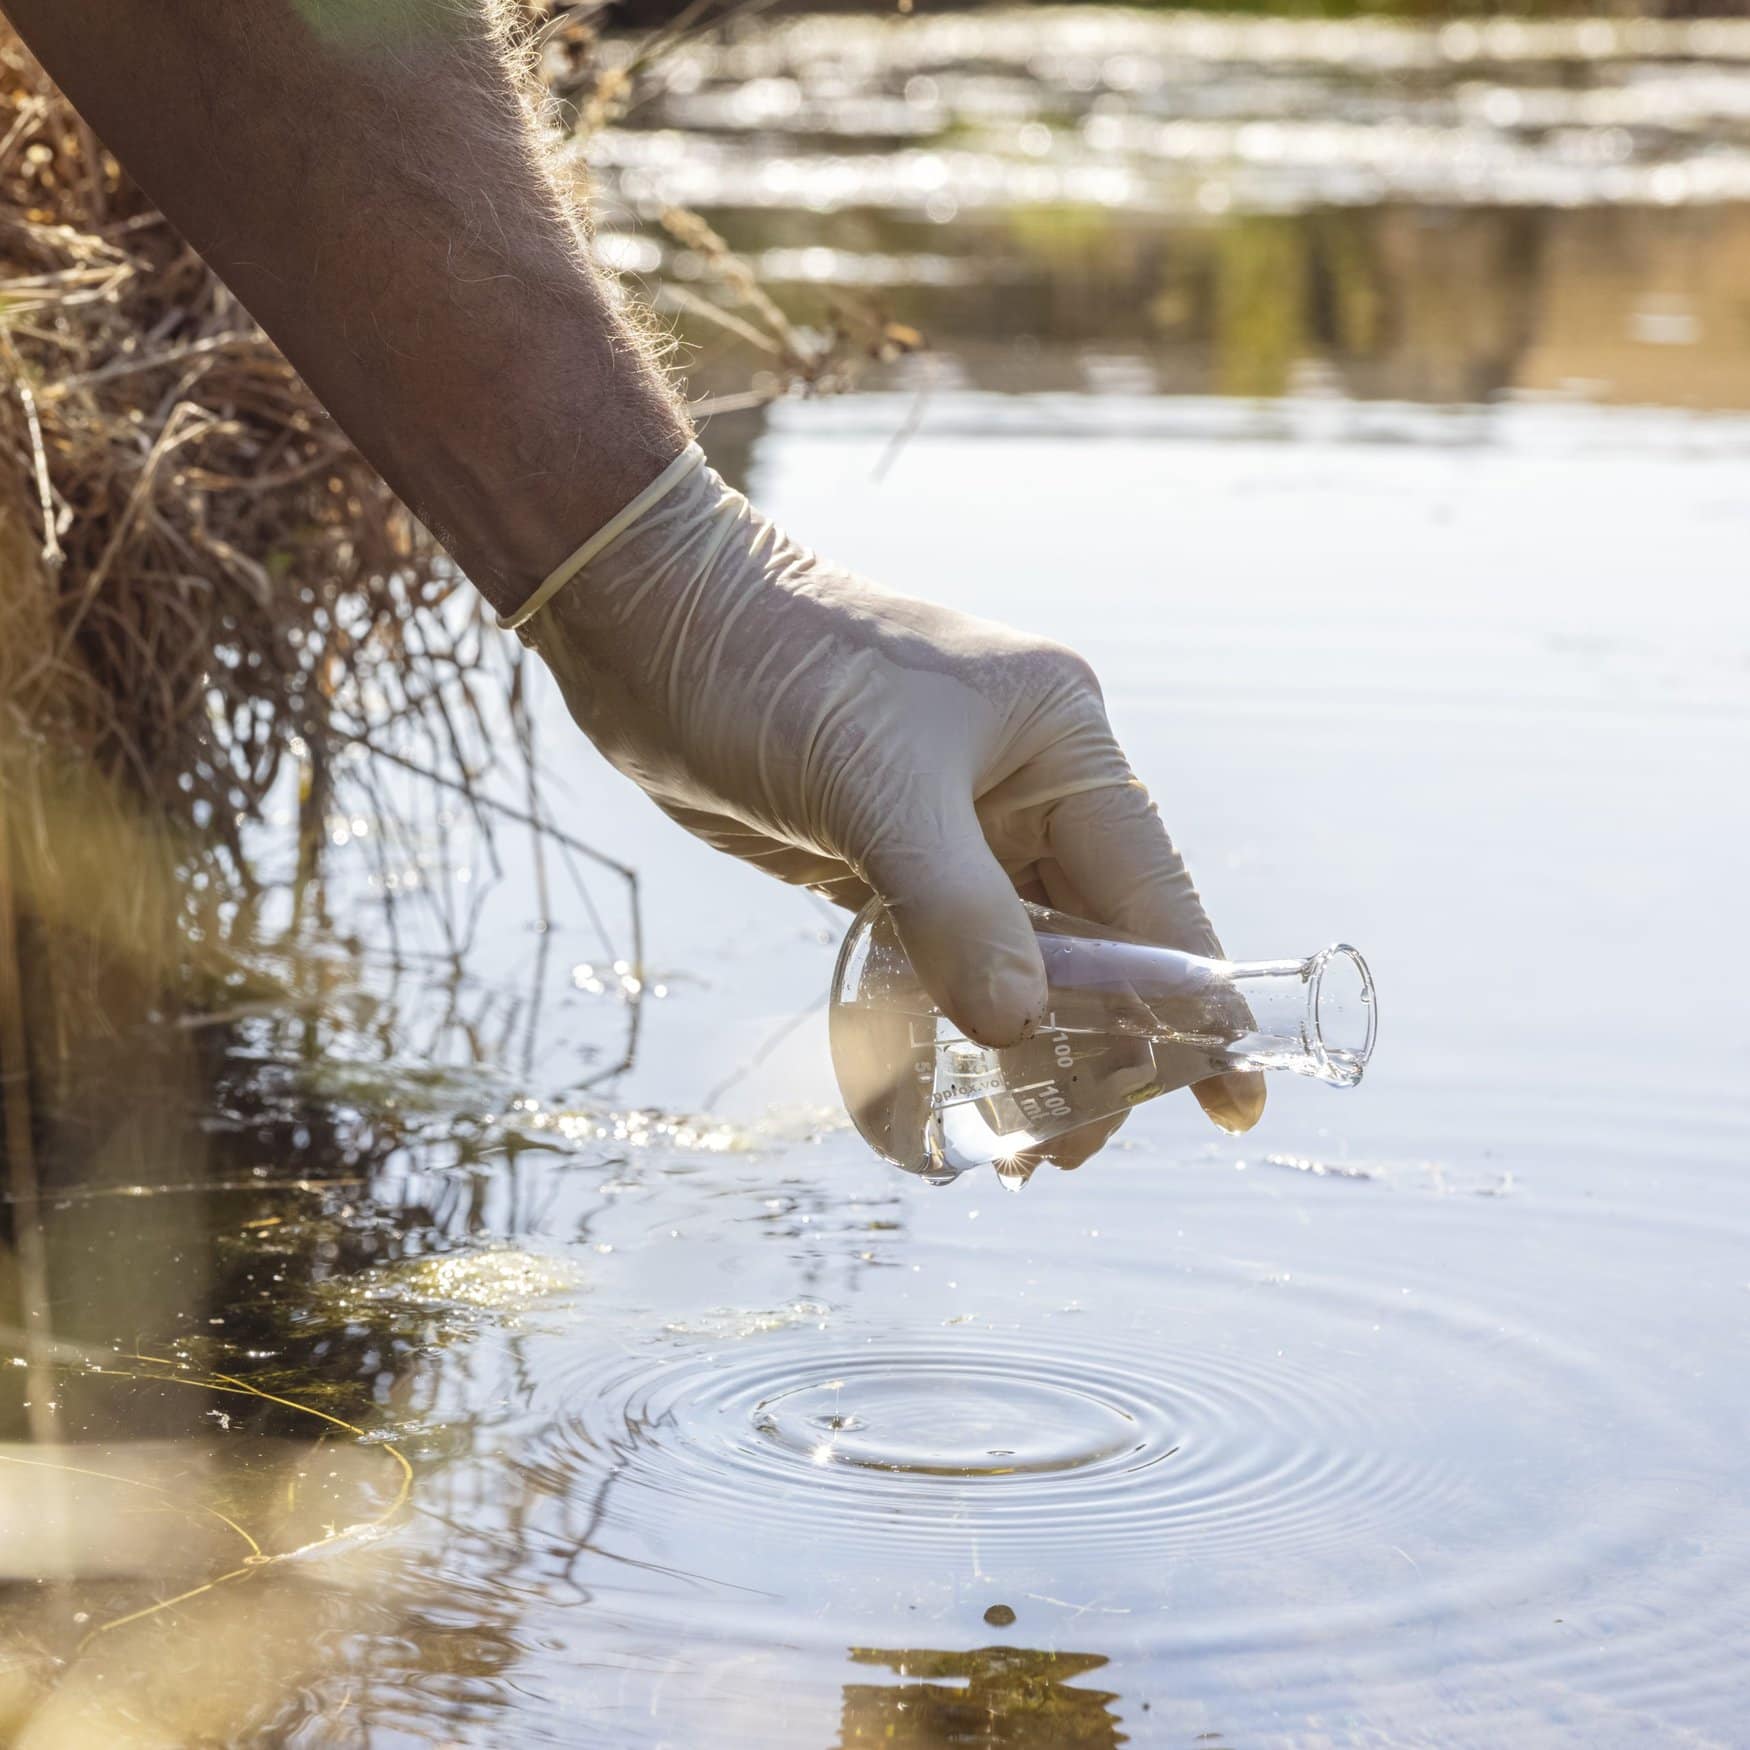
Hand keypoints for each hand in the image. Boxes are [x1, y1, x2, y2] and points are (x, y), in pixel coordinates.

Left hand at [516, 446, 1264, 1159]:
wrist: (650, 623)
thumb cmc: (771, 671)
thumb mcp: (873, 787)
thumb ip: (954, 909)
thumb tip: (1022, 1030)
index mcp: (1061, 743)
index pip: (1153, 892)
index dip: (1193, 1001)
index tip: (1228, 1101)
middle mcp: (1027, 785)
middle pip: (1097, 940)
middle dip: (1097, 1047)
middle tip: (1063, 1152)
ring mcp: (959, 823)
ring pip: (1024, 956)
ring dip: (1026, 1045)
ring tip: (1017, 1148)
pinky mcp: (890, 856)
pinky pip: (949, 953)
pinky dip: (958, 1016)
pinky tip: (958, 1082)